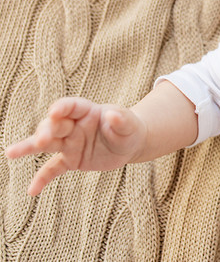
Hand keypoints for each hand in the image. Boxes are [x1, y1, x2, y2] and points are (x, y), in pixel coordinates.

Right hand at [5, 98, 145, 195]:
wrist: (130, 144)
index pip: (70, 106)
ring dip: (29, 148)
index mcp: (87, 111)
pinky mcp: (70, 160)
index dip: (62, 108)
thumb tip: (111, 115)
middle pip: (54, 126)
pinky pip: (53, 169)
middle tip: (42, 141)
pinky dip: (43, 178)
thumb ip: (122, 119)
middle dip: (46, 131)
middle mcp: (73, 126)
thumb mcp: (130, 124)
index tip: (55, 112)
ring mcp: (69, 143)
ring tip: (10, 152)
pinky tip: (32, 190)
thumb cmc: (128, 128)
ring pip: (46, 145)